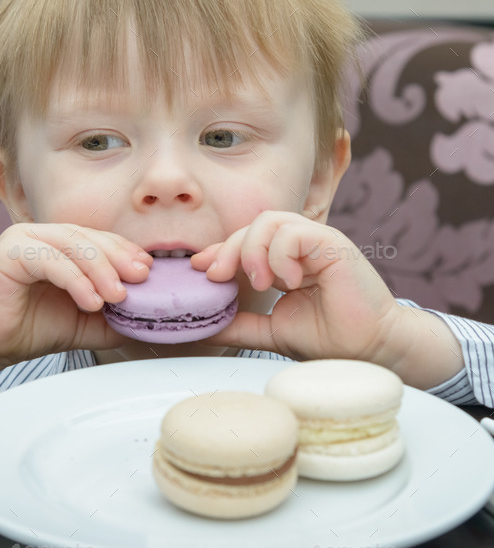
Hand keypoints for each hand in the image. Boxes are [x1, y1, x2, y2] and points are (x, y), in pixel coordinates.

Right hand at [0, 223, 151, 381]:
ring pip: (72, 244)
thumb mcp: (84, 322)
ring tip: (117, 296)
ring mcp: (22, 239)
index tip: (149, 270)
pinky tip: (91, 301)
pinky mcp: (7, 253)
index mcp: (58, 243)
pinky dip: (75, 280)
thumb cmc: (29, 328)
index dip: (125, 251)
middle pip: (89, 237)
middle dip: (119, 258)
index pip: (99, 238)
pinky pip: (50, 261)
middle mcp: (41, 235)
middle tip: (141, 279)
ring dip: (100, 270)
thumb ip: (113, 315)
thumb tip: (150, 315)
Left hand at [191, 211, 401, 363]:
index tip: (199, 270)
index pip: (245, 240)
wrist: (369, 350)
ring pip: (271, 220)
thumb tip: (203, 326)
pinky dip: (282, 255)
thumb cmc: (328, 338)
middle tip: (217, 277)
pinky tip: (289, 282)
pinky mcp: (333, 243)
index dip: (219, 250)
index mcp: (285, 260)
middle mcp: (300, 246)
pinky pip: (295, 232)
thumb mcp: (271, 330)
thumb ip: (240, 325)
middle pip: (253, 225)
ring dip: (254, 250)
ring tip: (262, 283)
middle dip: (227, 249)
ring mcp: (317, 241)